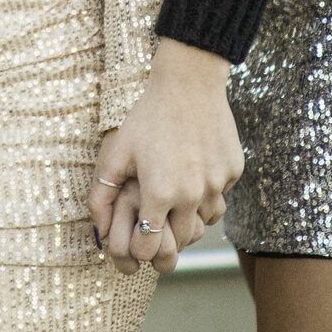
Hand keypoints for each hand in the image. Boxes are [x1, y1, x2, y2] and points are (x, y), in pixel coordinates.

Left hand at [90, 39, 243, 276]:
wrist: (188, 83)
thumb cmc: (147, 117)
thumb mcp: (116, 152)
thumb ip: (101, 195)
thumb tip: (97, 232)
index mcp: (160, 192)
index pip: (150, 247)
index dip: (140, 247)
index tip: (137, 235)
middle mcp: (193, 194)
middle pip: (181, 239)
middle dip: (166, 235)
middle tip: (157, 216)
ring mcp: (218, 184)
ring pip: (205, 220)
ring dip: (189, 214)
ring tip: (175, 190)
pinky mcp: (234, 172)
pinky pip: (220, 196)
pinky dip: (207, 192)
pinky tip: (193, 169)